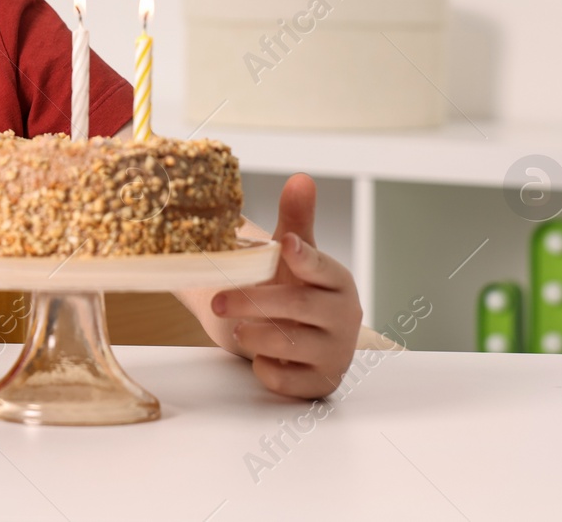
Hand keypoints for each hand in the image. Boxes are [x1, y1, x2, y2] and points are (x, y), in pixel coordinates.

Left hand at [209, 174, 360, 398]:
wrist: (300, 340)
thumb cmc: (296, 289)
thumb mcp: (293, 256)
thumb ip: (296, 220)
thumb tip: (301, 178)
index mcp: (337, 281)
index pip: (322, 267)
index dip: (303, 256)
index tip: (282, 243)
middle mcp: (343, 317)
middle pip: (299, 307)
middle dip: (254, 302)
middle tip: (217, 301)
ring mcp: (334, 352)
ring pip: (292, 345)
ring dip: (256, 336)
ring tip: (237, 329)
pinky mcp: (320, 383)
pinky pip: (288, 381)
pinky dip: (267, 370)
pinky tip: (260, 359)